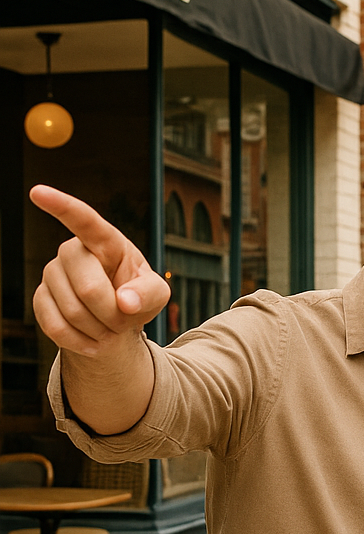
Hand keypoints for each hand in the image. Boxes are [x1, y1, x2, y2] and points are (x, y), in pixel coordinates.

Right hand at [31, 185, 169, 356]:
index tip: (38, 192)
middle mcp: (73, 251)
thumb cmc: (138, 296)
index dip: (61, 206)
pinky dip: (80, 341)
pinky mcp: (40, 298)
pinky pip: (55, 327)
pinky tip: (93, 341)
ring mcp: (52, 273)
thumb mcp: (156, 294)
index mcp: (105, 242)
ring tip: (110, 328)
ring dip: (99, 330)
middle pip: (89, 288)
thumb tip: (125, 302)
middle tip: (124, 322)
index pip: (83, 220)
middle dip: (112, 314)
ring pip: (72, 311)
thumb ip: (149, 294)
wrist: (116, 319)